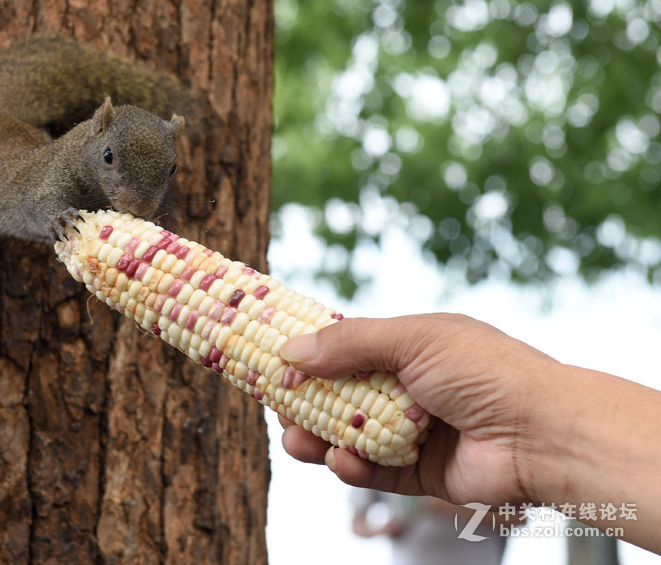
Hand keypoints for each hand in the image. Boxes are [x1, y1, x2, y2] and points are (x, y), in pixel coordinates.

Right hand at [279, 314, 554, 508]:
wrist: (543, 433)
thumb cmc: (485, 371)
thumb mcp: (413, 339)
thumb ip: (349, 343)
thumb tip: (290, 349)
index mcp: (408, 348)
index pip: (346, 349)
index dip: (309, 355)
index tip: (270, 359)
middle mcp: (408, 388)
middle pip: (341, 395)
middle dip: (304, 401)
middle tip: (274, 406)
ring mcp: (414, 431)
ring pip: (350, 435)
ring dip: (318, 437)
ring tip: (294, 439)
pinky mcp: (421, 472)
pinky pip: (375, 471)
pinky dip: (352, 467)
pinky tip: (339, 460)